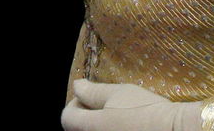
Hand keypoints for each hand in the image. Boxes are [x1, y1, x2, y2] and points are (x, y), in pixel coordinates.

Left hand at [61, 81, 203, 130]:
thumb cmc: (147, 110)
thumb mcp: (119, 94)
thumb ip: (93, 91)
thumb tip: (77, 86)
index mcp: (90, 128)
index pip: (67, 118)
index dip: (76, 104)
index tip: (90, 97)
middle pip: (80, 129)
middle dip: (89, 117)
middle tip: (106, 107)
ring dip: (103, 125)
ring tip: (121, 118)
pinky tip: (131, 127)